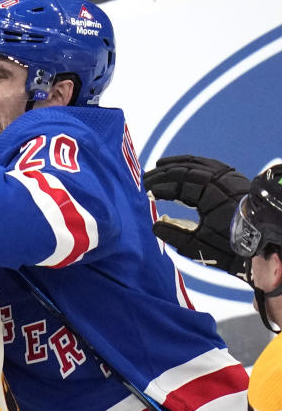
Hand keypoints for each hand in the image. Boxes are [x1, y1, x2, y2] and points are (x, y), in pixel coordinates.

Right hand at [144, 154, 249, 275]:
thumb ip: (173, 234)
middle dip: (162, 174)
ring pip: (197, 163)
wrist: (266, 246)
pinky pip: (210, 165)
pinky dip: (194, 163)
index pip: (176, 184)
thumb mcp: (198, 246)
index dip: (158, 188)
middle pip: (184, 170)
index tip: (145, 193)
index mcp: (209, 193)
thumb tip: (155, 224)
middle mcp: (219, 180)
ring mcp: (229, 177)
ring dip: (176, 164)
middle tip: (144, 179)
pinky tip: (185, 164)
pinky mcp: (235, 180)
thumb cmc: (232, 247)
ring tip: (159, 164)